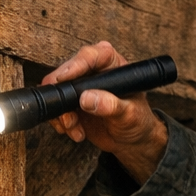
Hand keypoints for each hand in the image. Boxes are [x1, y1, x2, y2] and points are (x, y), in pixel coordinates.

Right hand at [46, 41, 167, 183]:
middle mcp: (94, 72)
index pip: (91, 55)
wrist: (132, 140)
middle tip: (67, 113)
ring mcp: (81, 88)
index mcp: (112, 64)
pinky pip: (56, 107)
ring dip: (62, 113)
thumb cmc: (138, 121)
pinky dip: (60, 121)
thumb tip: (87, 98)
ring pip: (58, 91)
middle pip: (67, 71)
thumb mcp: (130, 114)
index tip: (64, 78)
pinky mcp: (72, 103)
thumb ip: (111, 105)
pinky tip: (75, 131)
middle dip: (64, 94)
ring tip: (74, 127)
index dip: (75, 65)